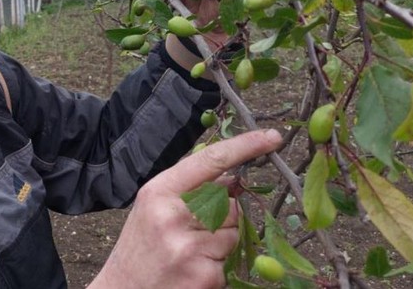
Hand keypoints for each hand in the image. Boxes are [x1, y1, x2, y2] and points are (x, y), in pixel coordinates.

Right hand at [89, 129, 281, 288]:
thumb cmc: (140, 248)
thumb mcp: (152, 208)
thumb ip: (187, 190)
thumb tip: (232, 178)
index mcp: (159, 192)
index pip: (210, 161)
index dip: (245, 146)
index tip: (272, 137)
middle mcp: (174, 216)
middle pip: (230, 203)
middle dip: (222, 216)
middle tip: (191, 233)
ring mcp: (190, 248)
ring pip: (235, 232)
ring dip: (220, 243)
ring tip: (188, 253)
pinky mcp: (205, 275)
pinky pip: (230, 261)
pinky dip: (216, 267)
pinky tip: (191, 271)